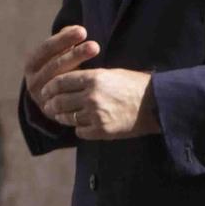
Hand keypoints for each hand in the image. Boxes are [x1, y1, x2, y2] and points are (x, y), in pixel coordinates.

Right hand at [24, 26, 99, 121]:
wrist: (54, 101)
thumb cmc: (61, 69)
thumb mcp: (59, 54)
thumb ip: (65, 42)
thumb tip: (75, 28)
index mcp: (32, 64)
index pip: (46, 50)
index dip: (63, 39)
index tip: (82, 31)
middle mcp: (33, 81)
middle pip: (55, 66)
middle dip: (75, 54)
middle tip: (94, 45)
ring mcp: (43, 97)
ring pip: (61, 82)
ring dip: (79, 69)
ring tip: (97, 57)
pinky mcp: (54, 110)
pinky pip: (67, 98)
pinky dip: (80, 89)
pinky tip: (96, 80)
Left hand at [37, 68, 160, 139]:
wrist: (158, 104)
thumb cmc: (136, 85)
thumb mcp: (112, 74)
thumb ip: (88, 77)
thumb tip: (66, 82)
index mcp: (94, 78)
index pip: (59, 82)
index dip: (49, 87)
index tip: (46, 91)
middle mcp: (92, 96)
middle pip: (59, 101)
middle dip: (52, 104)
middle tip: (50, 106)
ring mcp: (96, 114)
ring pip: (67, 117)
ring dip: (63, 117)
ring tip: (64, 116)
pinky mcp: (102, 130)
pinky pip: (79, 131)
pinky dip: (79, 128)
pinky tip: (84, 125)